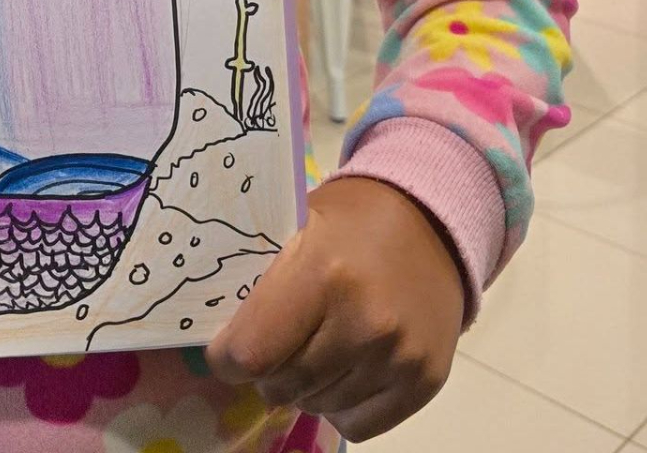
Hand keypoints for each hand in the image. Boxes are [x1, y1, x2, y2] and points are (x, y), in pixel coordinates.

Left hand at [207, 177, 464, 441]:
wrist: (431, 221)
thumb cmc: (349, 221)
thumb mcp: (295, 225)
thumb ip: (260, 277)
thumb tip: (215, 329)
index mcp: (323, 273)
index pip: (252, 352)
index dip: (227, 357)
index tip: (225, 349)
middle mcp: (365, 321)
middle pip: (282, 385)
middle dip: (264, 371)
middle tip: (270, 345)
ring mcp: (399, 357)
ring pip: (318, 406)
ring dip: (302, 388)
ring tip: (310, 348)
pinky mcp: (425, 381)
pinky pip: (357, 425)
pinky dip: (338, 405)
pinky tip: (342, 367)